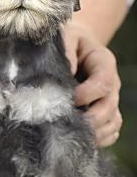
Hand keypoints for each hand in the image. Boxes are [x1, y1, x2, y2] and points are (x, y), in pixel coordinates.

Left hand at [63, 22, 121, 147]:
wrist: (75, 45)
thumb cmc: (68, 41)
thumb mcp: (66, 37)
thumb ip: (66, 52)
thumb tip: (64, 76)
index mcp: (104, 62)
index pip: (103, 83)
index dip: (86, 95)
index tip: (67, 100)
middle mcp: (111, 83)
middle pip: (109, 107)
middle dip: (89, 119)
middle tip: (66, 124)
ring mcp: (110, 99)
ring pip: (112, 122)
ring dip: (94, 132)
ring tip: (72, 134)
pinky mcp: (105, 111)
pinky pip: (110, 131)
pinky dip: (99, 139)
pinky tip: (81, 138)